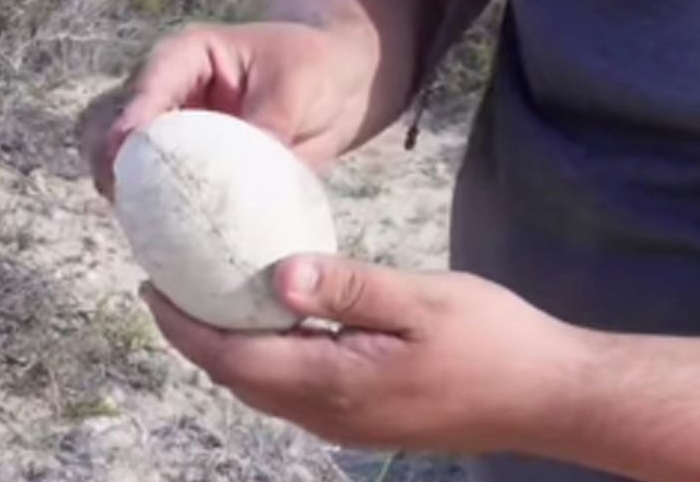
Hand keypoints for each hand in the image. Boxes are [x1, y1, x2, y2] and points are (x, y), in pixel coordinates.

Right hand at [75, 21, 373, 199]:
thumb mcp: (296, 86)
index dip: (130, 122)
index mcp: (186, 58)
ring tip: (137, 223)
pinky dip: (152, 215)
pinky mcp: (185, 171)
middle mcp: (166, 95)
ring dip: (121, 192)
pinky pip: (155, 194)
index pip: (145, 86)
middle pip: (107, 123)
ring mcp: (171, 135)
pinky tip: (164, 242)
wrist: (339, 86)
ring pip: (119, 162)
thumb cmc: (315, 68)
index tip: (126, 157)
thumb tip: (242, 180)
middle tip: (121, 198)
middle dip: (106, 160)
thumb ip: (266, 125)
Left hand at [139, 253, 588, 455]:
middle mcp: (328, 415)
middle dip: (195, 333)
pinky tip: (277, 319)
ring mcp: (347, 423)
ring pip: (264, 386)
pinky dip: (267, 355)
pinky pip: (294, 388)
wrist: (549, 396)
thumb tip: (274, 276)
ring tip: (210, 295)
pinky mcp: (367, 419)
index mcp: (332, 383)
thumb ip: (346, 287)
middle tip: (169, 281)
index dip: (184, 324)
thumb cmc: (493, 341)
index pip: (231, 358)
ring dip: (229, 346)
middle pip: (237, 378)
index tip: (151, 283)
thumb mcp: (420, 299)